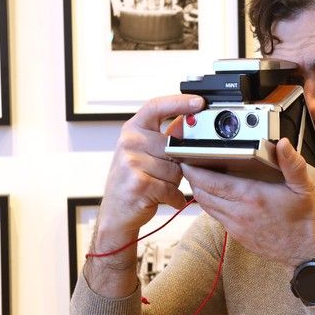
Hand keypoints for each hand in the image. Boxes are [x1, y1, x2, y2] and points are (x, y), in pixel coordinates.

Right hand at [97, 93, 204, 248]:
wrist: (115, 212)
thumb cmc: (132, 180)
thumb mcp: (143, 153)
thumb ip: (164, 138)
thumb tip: (189, 124)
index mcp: (132, 130)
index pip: (157, 107)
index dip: (180, 102)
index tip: (199, 101)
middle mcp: (129, 142)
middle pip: (174, 147)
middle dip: (176, 164)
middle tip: (161, 174)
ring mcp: (131, 162)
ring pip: (176, 170)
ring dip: (174, 183)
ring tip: (157, 186)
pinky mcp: (139, 183)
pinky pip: (172, 188)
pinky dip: (173, 197)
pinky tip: (162, 198)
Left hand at [181, 138, 314, 269]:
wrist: (305, 253)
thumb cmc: (304, 220)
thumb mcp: (304, 188)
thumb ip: (292, 164)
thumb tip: (283, 144)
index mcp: (251, 197)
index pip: (211, 182)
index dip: (194, 170)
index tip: (186, 159)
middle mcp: (239, 212)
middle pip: (202, 194)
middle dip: (192, 178)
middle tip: (188, 164)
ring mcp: (236, 225)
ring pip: (206, 206)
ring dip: (199, 192)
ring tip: (198, 177)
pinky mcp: (237, 235)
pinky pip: (216, 216)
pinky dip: (210, 204)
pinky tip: (216, 195)